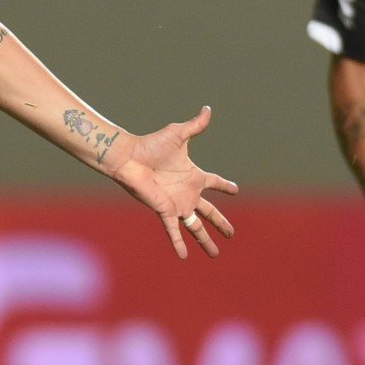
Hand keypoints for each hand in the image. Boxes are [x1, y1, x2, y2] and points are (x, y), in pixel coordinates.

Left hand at [110, 106, 238, 258]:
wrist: (129, 157)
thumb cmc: (151, 144)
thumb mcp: (178, 134)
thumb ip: (195, 125)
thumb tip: (208, 109)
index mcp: (193, 175)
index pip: (214, 182)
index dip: (225, 186)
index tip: (235, 190)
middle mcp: (187, 192)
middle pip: (209, 212)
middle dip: (220, 223)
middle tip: (232, 234)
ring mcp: (176, 204)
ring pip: (195, 227)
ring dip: (205, 241)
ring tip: (215, 254)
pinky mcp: (165, 210)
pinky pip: (173, 230)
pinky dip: (178, 243)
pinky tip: (184, 256)